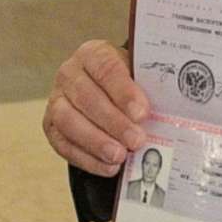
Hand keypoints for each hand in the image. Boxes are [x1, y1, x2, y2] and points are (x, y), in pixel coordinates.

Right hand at [42, 38, 149, 175]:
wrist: (106, 94)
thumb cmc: (127, 85)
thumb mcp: (139, 76)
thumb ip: (150, 88)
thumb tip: (170, 110)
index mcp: (93, 54)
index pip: (106, 68)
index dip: (123, 91)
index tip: (141, 112)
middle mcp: (69, 74)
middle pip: (86, 97)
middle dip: (113, 122)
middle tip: (136, 140)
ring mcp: (57, 100)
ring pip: (69, 121)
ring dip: (96, 141)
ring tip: (120, 156)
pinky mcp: (51, 126)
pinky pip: (63, 144)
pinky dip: (87, 159)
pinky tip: (108, 167)